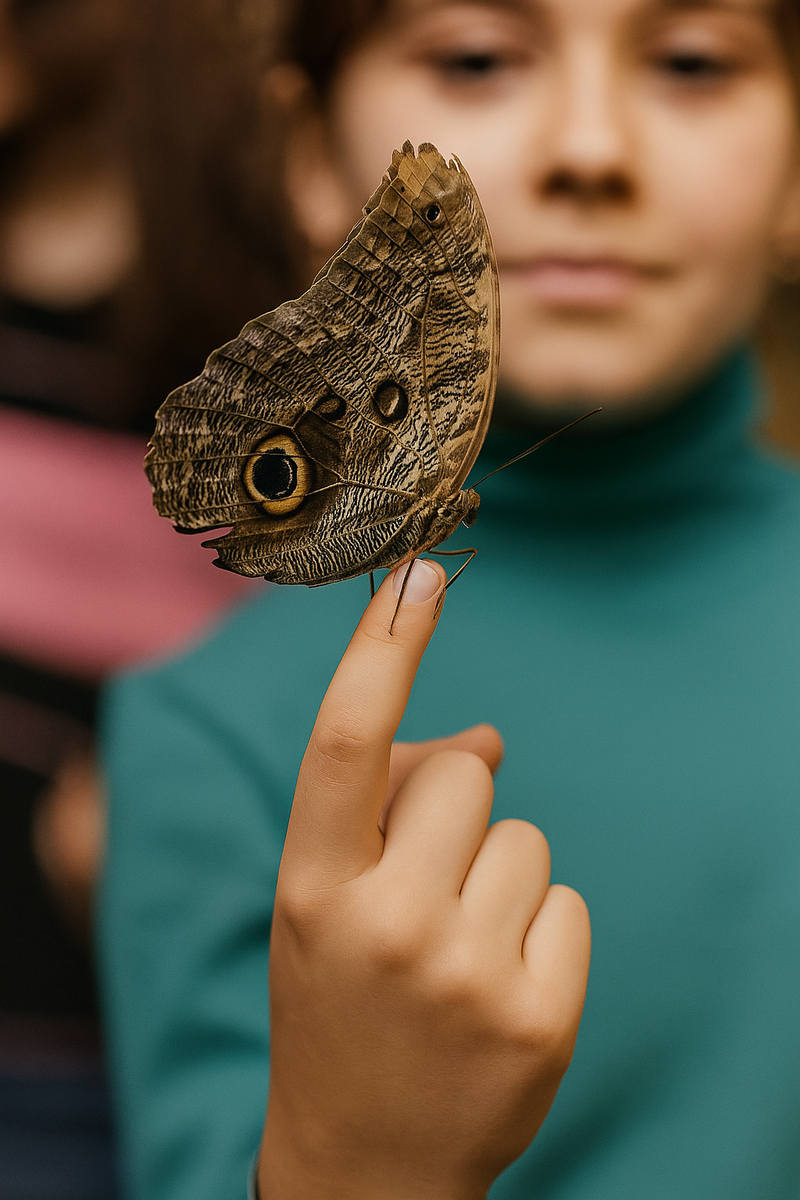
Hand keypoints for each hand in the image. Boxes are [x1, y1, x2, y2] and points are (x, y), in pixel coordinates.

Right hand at [259, 561, 590, 1199]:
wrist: (366, 1163)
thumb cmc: (340, 997)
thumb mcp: (327, 900)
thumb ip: (391, 806)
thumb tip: (492, 738)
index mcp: (311, 884)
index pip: (346, 742)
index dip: (382, 648)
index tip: (419, 572)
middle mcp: (383, 923)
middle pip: (465, 773)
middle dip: (452, 809)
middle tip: (422, 886)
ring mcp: (466, 974)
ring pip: (522, 834)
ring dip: (496, 873)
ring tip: (455, 949)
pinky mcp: (539, 1017)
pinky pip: (565, 899)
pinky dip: (540, 927)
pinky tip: (498, 985)